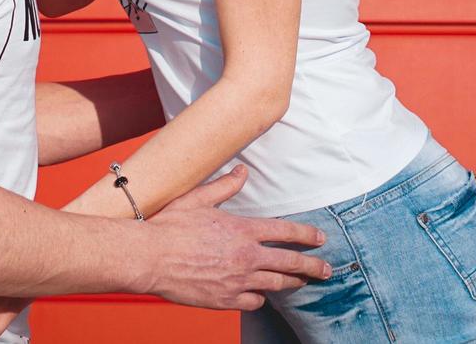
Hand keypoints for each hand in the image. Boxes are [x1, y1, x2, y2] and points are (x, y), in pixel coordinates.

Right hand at [138, 165, 331, 309]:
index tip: (320, 238)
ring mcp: (237, 281)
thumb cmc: (170, 226)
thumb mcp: (198, 199)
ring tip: (301, 283)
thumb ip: (224, 187)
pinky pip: (253, 302)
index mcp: (242, 230)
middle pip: (290, 263)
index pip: (286, 232)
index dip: (307, 235)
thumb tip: (242, 172)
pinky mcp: (225, 300)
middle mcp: (245, 257)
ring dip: (292, 283)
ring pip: (276, 285)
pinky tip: (259, 294)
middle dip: (313, 266)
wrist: (149, 258)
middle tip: (326, 269)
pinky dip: (259, 298)